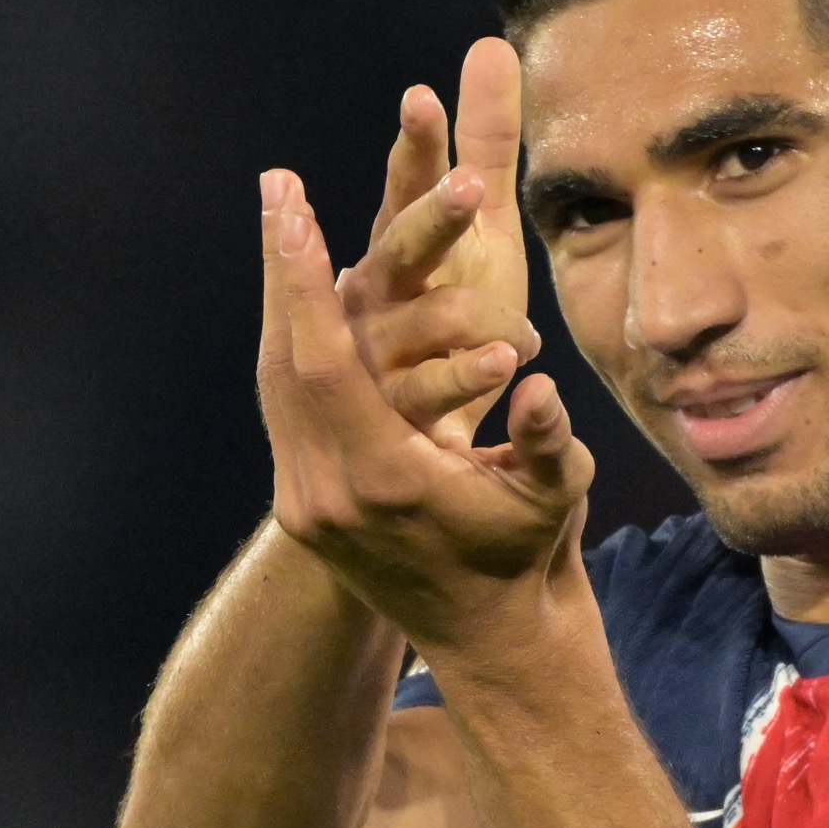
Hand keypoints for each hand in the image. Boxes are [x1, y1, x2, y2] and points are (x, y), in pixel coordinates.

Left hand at [255, 38, 595, 650]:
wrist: (488, 636)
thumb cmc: (530, 554)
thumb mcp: (554, 498)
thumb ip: (547, 443)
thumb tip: (536, 387)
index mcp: (383, 483)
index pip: (323, 367)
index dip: (305, 284)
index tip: (293, 210)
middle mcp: (326, 494)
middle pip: (282, 363)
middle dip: (282, 272)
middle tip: (278, 191)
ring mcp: (304, 504)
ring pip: (273, 383)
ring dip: (281, 303)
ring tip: (284, 229)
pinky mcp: (301, 505)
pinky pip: (284, 406)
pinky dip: (291, 342)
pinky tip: (300, 298)